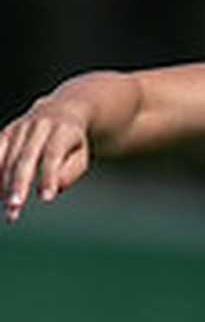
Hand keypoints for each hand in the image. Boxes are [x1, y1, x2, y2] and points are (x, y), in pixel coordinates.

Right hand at [0, 98, 92, 221]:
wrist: (59, 111)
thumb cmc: (72, 142)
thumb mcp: (81, 155)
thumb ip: (70, 171)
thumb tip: (54, 187)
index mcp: (62, 129)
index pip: (53, 154)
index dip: (49, 176)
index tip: (46, 199)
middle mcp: (39, 125)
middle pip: (27, 156)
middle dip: (19, 182)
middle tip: (15, 206)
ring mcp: (20, 127)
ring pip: (9, 156)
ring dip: (4, 184)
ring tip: (9, 210)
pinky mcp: (8, 132)